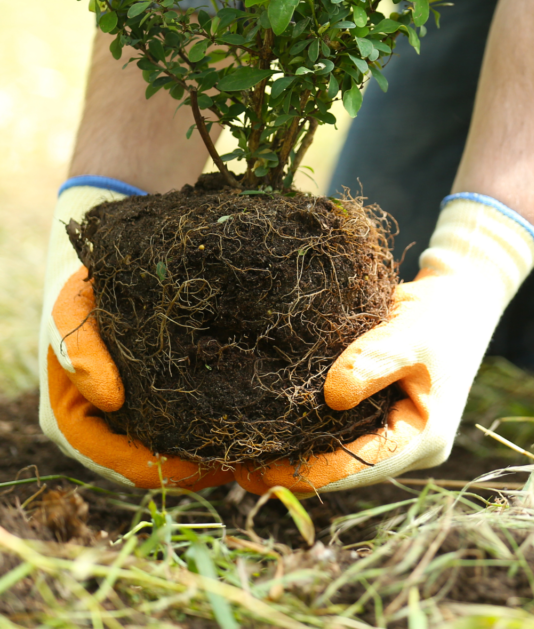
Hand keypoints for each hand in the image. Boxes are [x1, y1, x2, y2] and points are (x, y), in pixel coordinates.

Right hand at [40, 181, 232, 490]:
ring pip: (174, 451)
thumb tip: (109, 398)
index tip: (217, 462)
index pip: (130, 468)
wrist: (93, 266)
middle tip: (251, 453)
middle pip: (158, 467)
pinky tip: (247, 410)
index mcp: (74, 425)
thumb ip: (81, 349)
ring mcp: (126, 421)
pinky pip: (183, 426)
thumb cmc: (79, 289)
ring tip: (256, 437)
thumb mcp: (70, 310)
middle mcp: (102, 432)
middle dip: (201, 465)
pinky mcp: (151, 402)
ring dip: (211, 449)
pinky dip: (211, 423)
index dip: (174, 472)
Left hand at [235, 195, 533, 495]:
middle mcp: (408, 446)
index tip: (261, 469)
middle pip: (346, 469)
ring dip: (298, 452)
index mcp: (424, 438)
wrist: (458, 295)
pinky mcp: (380, 413)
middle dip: (296, 468)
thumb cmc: (439, 315)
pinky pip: (341, 431)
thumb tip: (331, 397)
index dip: (310, 471)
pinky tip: (270, 425)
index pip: (360, 466)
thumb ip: (374, 361)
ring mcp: (395, 432)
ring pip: (340, 453)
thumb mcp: (411, 333)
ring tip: (243, 452)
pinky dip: (307, 430)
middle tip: (238, 467)